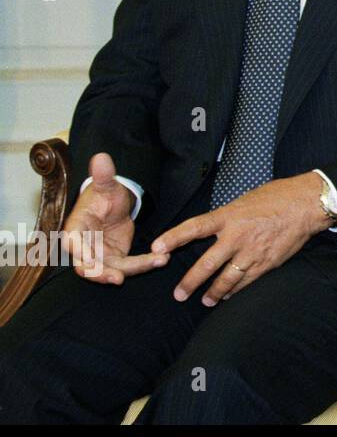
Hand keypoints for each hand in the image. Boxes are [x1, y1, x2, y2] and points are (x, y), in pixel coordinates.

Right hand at [62, 152, 168, 283]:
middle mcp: (84, 246)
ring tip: (158, 261)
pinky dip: (145, 264)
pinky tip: (163, 259)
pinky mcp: (116, 259)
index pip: (72, 243)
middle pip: (87, 267)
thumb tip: (101, 157)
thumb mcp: (107, 184)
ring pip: (112, 270)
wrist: (116, 205)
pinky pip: (129, 266)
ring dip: (133, 270)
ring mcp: (100, 255)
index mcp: (75, 228)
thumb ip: (103, 175)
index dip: (80, 253)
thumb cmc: (105, 195)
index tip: (90, 260)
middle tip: (119, 279)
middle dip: (101, 275)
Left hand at [152, 172, 328, 306]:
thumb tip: (215, 227)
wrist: (307, 205)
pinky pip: (246, 281)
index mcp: (229, 216)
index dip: (174, 237)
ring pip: (227, 279)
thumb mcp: (245, 200)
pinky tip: (228, 295)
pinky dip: (235, 290)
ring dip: (213, 292)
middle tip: (179, 294)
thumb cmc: (277, 197)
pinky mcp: (267, 263)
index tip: (156, 247)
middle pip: (207, 264)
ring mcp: (252, 252)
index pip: (194, 227)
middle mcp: (237, 236)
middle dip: (190, 282)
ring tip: (205, 301)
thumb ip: (228, 217)